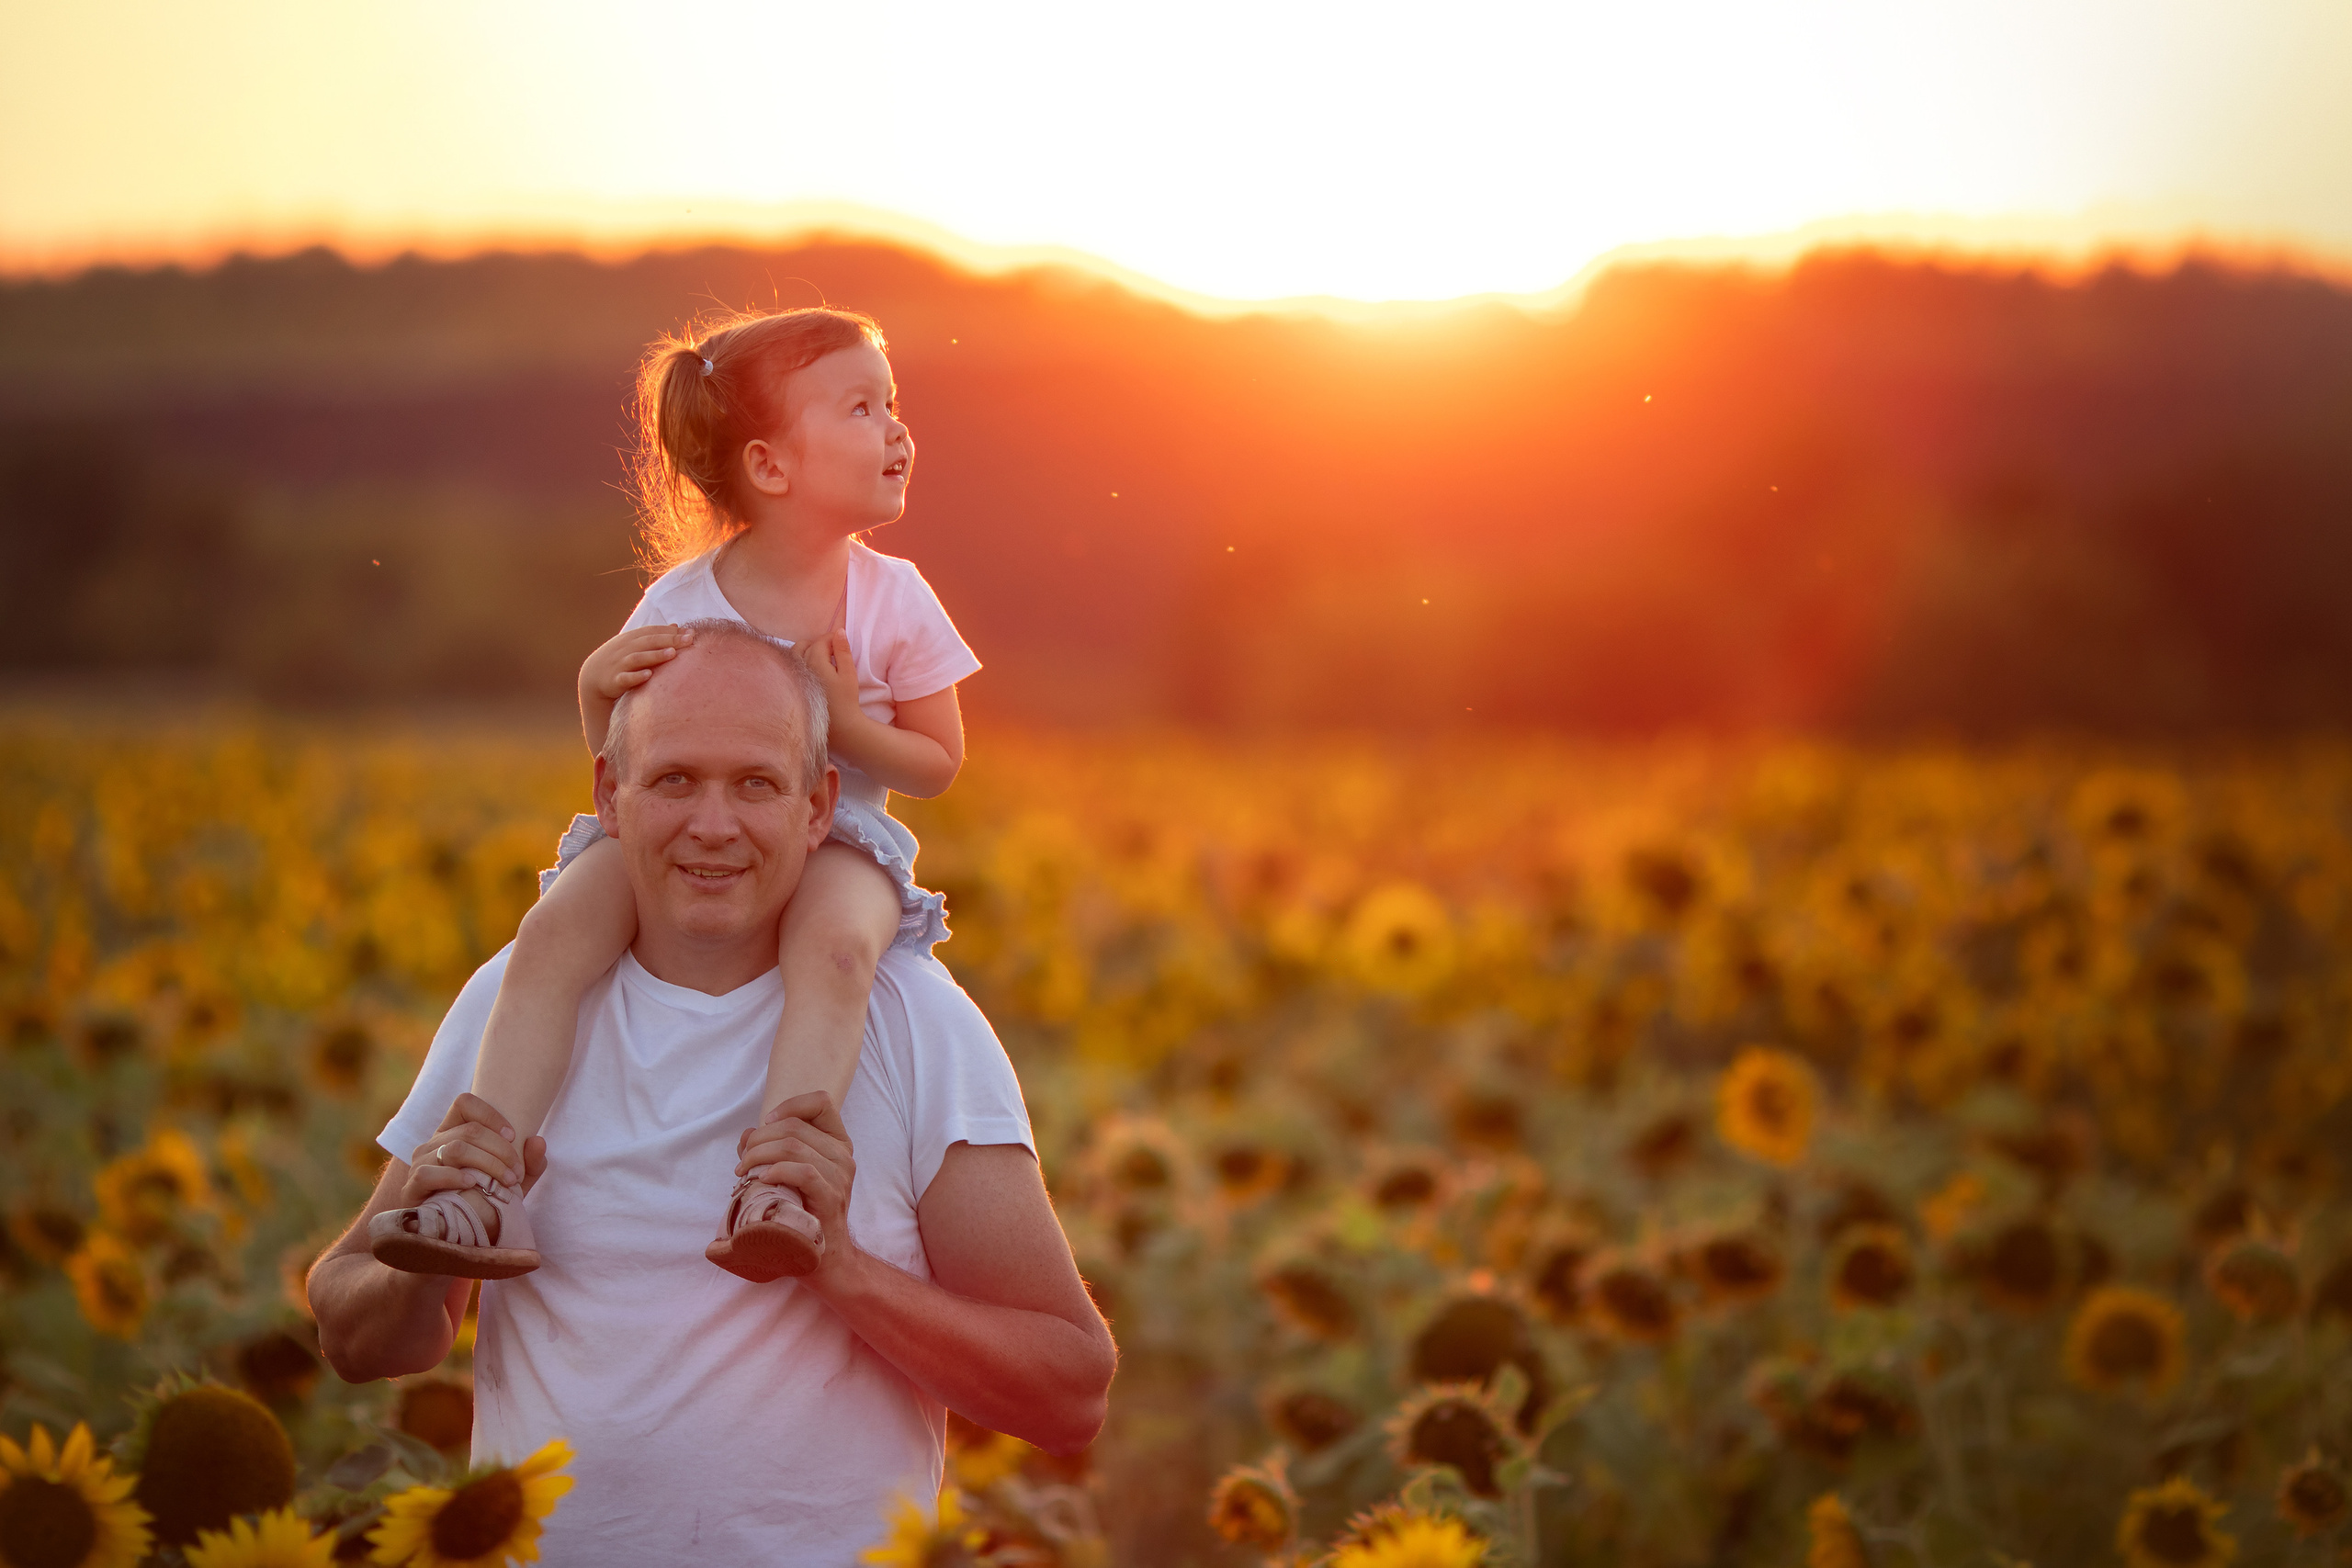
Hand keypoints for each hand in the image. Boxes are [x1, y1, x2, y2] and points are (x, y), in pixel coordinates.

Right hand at [399, 1093, 546, 1207]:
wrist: (454, 1235)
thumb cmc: (484, 1201)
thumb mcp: (513, 1182)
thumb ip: (530, 1163)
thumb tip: (537, 1141)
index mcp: (453, 1132)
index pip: (465, 1103)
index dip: (491, 1115)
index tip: (514, 1135)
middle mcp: (433, 1143)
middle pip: (469, 1130)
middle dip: (501, 1150)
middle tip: (516, 1172)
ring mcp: (420, 1164)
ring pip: (455, 1149)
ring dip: (488, 1164)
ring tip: (505, 1183)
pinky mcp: (411, 1188)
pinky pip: (429, 1173)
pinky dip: (454, 1177)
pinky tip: (472, 1184)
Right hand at [582, 624, 689, 702]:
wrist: (592, 677)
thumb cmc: (620, 660)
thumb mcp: (634, 645)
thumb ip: (654, 636)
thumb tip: (676, 626)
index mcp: (632, 639)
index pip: (653, 631)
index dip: (671, 632)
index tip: (691, 633)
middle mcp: (626, 649)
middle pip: (649, 642)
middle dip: (669, 640)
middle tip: (689, 640)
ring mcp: (619, 664)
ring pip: (638, 658)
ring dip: (655, 655)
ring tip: (672, 654)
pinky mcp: (614, 680)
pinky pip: (625, 678)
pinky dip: (636, 676)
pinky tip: (648, 675)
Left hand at [734, 1092, 856, 1268]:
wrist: (825, 1257)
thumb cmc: (804, 1213)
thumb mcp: (789, 1175)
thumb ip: (770, 1151)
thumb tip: (746, 1134)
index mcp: (837, 1143)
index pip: (821, 1102)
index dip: (789, 1106)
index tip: (765, 1124)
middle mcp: (843, 1156)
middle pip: (795, 1126)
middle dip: (759, 1138)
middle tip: (742, 1160)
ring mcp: (840, 1177)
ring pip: (794, 1146)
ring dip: (759, 1155)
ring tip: (743, 1173)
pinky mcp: (831, 1198)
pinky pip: (804, 1173)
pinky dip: (777, 1171)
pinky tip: (761, 1181)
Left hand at [798, 631, 861, 728]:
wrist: (839, 726)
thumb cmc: (846, 700)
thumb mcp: (848, 674)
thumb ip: (843, 651)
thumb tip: (839, 631)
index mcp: (814, 661)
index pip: (820, 641)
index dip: (832, 638)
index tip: (841, 640)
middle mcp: (800, 667)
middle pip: (804, 645)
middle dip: (817, 643)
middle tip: (831, 650)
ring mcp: (794, 677)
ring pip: (794, 655)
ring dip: (806, 652)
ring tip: (821, 659)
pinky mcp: (793, 687)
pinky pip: (792, 667)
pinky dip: (800, 663)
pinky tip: (811, 671)